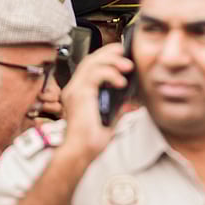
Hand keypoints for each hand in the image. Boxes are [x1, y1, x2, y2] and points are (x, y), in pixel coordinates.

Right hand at [59, 43, 131, 160]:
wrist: (80, 152)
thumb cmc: (90, 141)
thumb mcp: (109, 120)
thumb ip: (117, 108)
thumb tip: (130, 102)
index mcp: (79, 93)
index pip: (90, 66)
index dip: (105, 56)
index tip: (121, 53)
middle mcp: (74, 89)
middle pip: (90, 60)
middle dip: (109, 53)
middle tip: (125, 52)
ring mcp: (74, 91)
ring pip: (92, 63)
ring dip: (112, 61)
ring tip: (128, 66)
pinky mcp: (79, 94)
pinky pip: (94, 74)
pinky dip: (110, 73)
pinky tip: (121, 81)